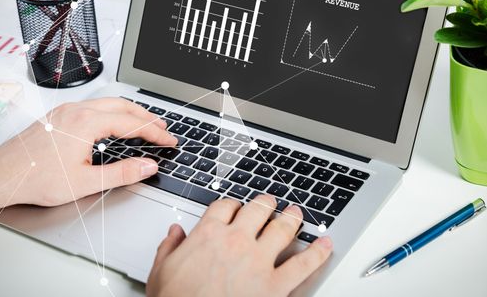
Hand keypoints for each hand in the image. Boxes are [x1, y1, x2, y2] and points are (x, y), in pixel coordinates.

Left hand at [0, 98, 176, 212]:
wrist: (3, 175)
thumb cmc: (37, 179)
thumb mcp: (86, 182)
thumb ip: (122, 173)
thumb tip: (148, 166)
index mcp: (86, 124)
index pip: (132, 124)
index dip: (155, 133)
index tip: (169, 140)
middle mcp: (77, 111)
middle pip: (123, 105)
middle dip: (147, 116)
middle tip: (163, 128)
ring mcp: (66, 111)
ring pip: (108, 102)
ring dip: (130, 111)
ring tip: (145, 122)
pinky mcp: (59, 115)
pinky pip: (94, 106)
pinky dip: (113, 111)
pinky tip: (115, 122)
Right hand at [147, 195, 331, 296]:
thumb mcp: (160, 273)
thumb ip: (169, 248)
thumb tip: (174, 232)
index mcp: (207, 236)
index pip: (225, 206)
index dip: (232, 203)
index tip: (235, 207)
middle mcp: (235, 242)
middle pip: (257, 210)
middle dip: (266, 203)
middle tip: (271, 202)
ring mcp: (258, 262)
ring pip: (282, 229)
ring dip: (292, 218)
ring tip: (297, 213)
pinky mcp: (275, 286)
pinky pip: (303, 265)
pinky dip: (318, 253)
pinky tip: (326, 245)